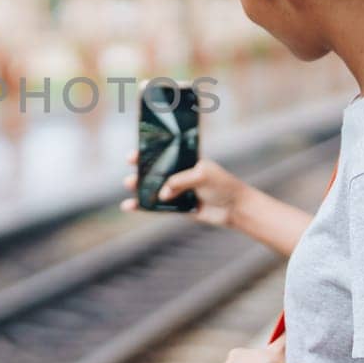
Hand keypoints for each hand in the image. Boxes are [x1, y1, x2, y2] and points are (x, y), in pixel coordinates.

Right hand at [122, 153, 255, 228]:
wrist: (235, 208)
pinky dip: (143, 207)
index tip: (133, 155)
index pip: (164, 154)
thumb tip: (162, 193)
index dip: (148, 154)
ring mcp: (178, 191)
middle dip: (141, 171)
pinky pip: (157, 207)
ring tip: (128, 186)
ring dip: (140, 188)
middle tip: (130, 172)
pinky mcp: (178, 207)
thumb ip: (180, 181)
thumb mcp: (202, 176)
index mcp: (187, 161)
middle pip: (156, 172)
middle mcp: (180, 174)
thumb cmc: (223, 185)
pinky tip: (130, 206)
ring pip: (154, 189)